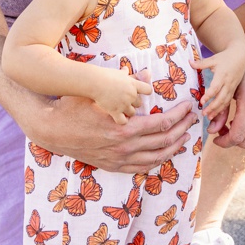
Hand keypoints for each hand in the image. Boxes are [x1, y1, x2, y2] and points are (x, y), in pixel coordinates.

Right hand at [29, 90, 199, 173]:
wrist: (51, 129)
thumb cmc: (75, 106)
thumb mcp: (100, 92)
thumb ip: (127, 86)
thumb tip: (147, 76)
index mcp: (124, 129)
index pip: (162, 124)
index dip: (179, 115)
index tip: (188, 106)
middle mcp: (124, 148)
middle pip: (164, 141)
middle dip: (183, 129)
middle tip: (193, 119)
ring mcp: (118, 159)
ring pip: (156, 158)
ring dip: (174, 147)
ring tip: (185, 136)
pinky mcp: (112, 166)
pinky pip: (141, 168)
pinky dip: (157, 161)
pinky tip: (165, 154)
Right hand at [87, 66, 152, 124]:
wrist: (95, 82)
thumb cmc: (106, 75)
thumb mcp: (118, 73)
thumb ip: (124, 73)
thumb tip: (125, 69)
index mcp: (134, 85)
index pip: (148, 90)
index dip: (145, 92)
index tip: (141, 92)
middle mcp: (131, 95)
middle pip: (139, 103)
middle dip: (133, 103)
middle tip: (125, 101)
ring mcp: (124, 104)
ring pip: (132, 113)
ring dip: (127, 112)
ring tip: (121, 109)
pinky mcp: (115, 111)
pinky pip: (123, 121)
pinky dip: (121, 120)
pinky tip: (117, 117)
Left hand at [196, 42, 244, 127]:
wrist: (240, 56)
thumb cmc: (225, 57)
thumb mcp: (213, 59)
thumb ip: (201, 63)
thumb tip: (189, 63)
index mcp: (222, 75)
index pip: (215, 88)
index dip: (209, 96)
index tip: (201, 102)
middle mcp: (228, 83)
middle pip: (221, 98)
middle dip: (213, 107)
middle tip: (204, 113)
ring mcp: (232, 87)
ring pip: (225, 101)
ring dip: (217, 110)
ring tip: (209, 117)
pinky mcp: (233, 89)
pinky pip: (229, 100)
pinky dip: (223, 108)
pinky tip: (217, 113)